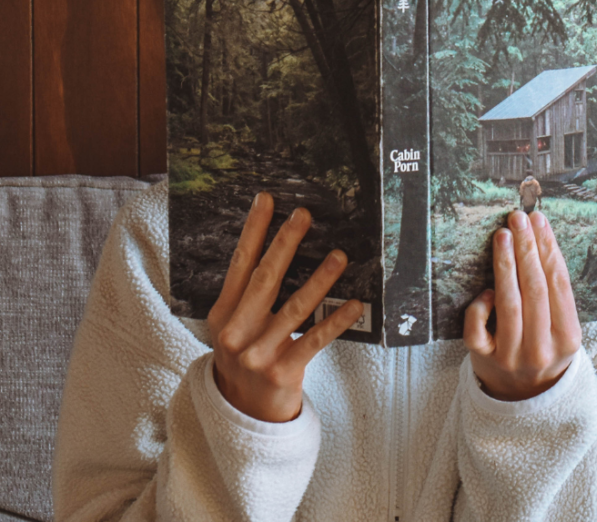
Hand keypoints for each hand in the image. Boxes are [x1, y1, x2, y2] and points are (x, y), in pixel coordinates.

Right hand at [207, 192, 362, 422]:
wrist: (242, 413)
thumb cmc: (244, 356)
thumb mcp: (232, 326)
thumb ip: (246, 294)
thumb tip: (275, 247)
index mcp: (223, 312)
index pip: (240, 263)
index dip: (254, 230)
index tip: (267, 200)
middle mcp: (237, 330)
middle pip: (265, 278)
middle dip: (286, 243)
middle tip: (304, 216)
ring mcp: (258, 353)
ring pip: (294, 307)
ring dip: (320, 280)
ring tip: (340, 256)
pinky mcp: (282, 371)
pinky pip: (314, 340)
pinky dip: (336, 321)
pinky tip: (354, 304)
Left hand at [464, 210, 581, 401]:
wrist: (525, 397)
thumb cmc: (544, 347)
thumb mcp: (560, 327)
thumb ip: (553, 293)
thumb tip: (538, 238)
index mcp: (568, 337)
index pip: (559, 284)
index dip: (548, 248)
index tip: (538, 220)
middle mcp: (542, 349)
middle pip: (535, 289)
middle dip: (527, 249)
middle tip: (518, 218)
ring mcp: (512, 356)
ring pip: (509, 304)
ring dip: (505, 265)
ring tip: (502, 236)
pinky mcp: (485, 360)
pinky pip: (478, 329)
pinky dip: (481, 306)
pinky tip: (486, 290)